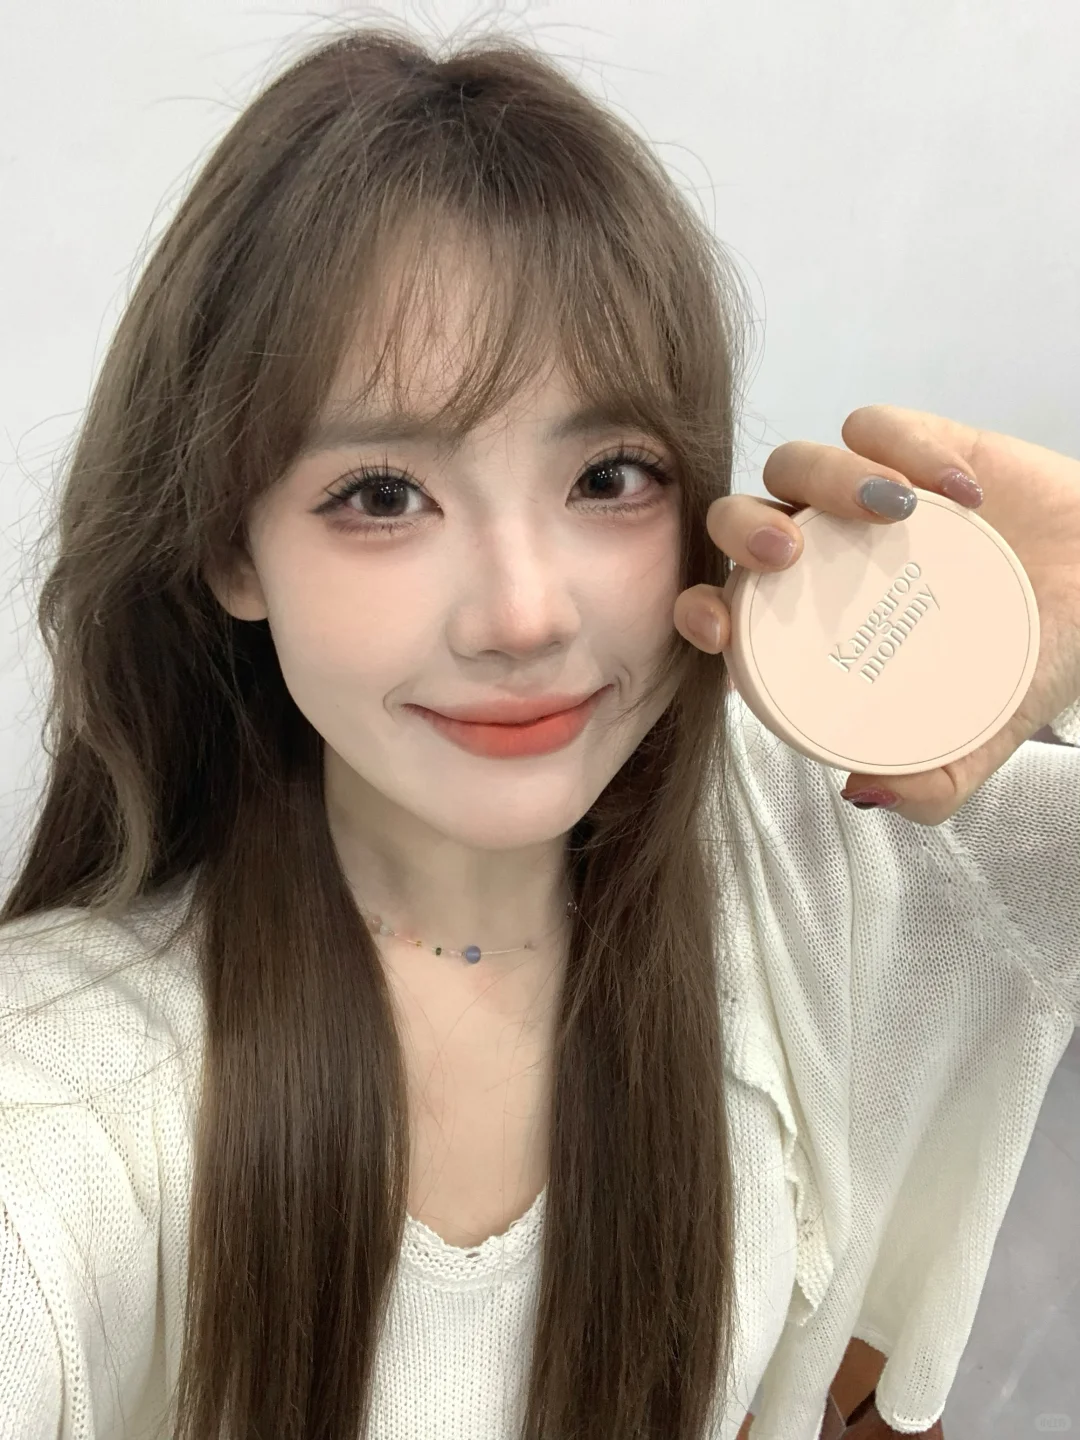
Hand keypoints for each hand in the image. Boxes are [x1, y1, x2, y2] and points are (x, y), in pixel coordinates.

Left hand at [674, 404, 1079, 824]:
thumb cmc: (1025, 657)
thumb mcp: (978, 735)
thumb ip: (931, 779)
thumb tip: (864, 792)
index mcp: (805, 621)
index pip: (723, 608)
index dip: (699, 611)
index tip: (716, 624)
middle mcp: (817, 555)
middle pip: (737, 523)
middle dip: (740, 532)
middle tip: (786, 556)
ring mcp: (858, 497)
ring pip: (795, 463)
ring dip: (821, 476)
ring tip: (884, 509)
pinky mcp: (909, 445)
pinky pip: (877, 426)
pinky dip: (904, 446)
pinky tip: (957, 490)